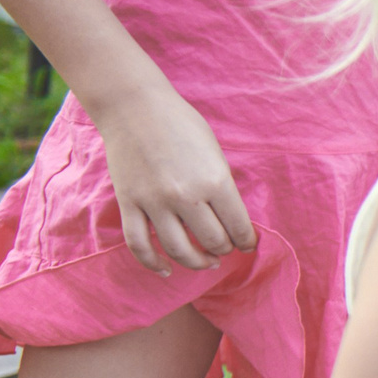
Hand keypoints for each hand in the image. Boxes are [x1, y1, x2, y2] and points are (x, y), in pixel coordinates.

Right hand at [93, 87, 255, 275]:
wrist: (134, 107)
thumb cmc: (181, 124)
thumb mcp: (215, 153)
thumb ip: (223, 187)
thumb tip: (232, 220)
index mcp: (215, 181)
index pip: (239, 228)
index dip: (247, 242)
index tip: (248, 245)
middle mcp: (185, 196)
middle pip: (212, 242)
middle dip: (224, 250)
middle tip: (226, 248)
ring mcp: (153, 202)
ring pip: (179, 251)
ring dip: (196, 262)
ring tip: (206, 262)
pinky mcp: (128, 204)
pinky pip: (140, 245)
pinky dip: (153, 264)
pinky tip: (167, 270)